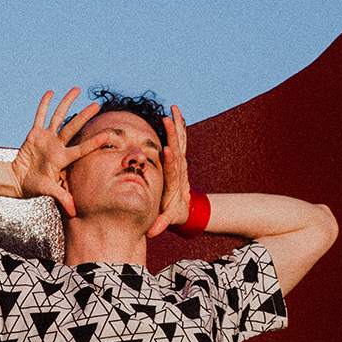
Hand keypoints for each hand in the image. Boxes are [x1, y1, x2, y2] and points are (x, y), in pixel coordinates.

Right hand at [9, 88, 109, 216]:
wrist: (19, 181)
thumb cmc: (35, 187)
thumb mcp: (48, 191)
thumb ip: (61, 197)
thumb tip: (74, 211)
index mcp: (62, 159)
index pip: (81, 149)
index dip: (93, 142)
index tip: (108, 135)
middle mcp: (57, 145)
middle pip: (72, 128)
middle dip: (84, 116)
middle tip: (97, 105)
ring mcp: (46, 138)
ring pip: (59, 116)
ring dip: (67, 103)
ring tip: (77, 89)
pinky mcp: (34, 134)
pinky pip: (40, 116)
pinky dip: (44, 105)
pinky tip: (51, 92)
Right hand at [147, 104, 191, 236]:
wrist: (188, 209)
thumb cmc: (173, 214)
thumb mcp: (168, 220)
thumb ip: (162, 224)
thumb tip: (153, 232)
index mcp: (175, 184)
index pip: (173, 170)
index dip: (170, 161)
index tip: (167, 150)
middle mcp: (180, 170)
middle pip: (177, 150)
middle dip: (173, 135)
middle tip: (167, 119)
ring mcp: (181, 163)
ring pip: (181, 141)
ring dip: (177, 126)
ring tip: (173, 109)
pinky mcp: (180, 158)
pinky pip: (181, 139)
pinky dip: (179, 125)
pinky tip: (176, 111)